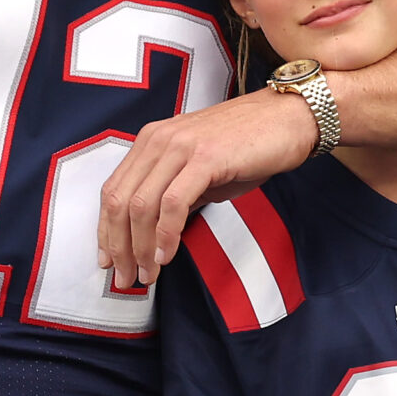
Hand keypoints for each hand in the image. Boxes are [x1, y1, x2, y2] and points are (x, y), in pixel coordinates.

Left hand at [98, 89, 316, 284]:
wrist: (290, 119)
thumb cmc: (251, 144)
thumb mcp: (201, 169)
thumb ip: (175, 194)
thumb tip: (156, 232)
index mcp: (152, 141)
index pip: (114, 190)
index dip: (106, 231)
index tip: (109, 260)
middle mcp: (158, 140)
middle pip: (120, 201)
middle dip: (119, 247)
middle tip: (126, 277)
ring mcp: (180, 147)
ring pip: (142, 205)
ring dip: (141, 247)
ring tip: (148, 273)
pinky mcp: (205, 158)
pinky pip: (173, 203)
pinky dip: (166, 234)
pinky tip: (168, 255)